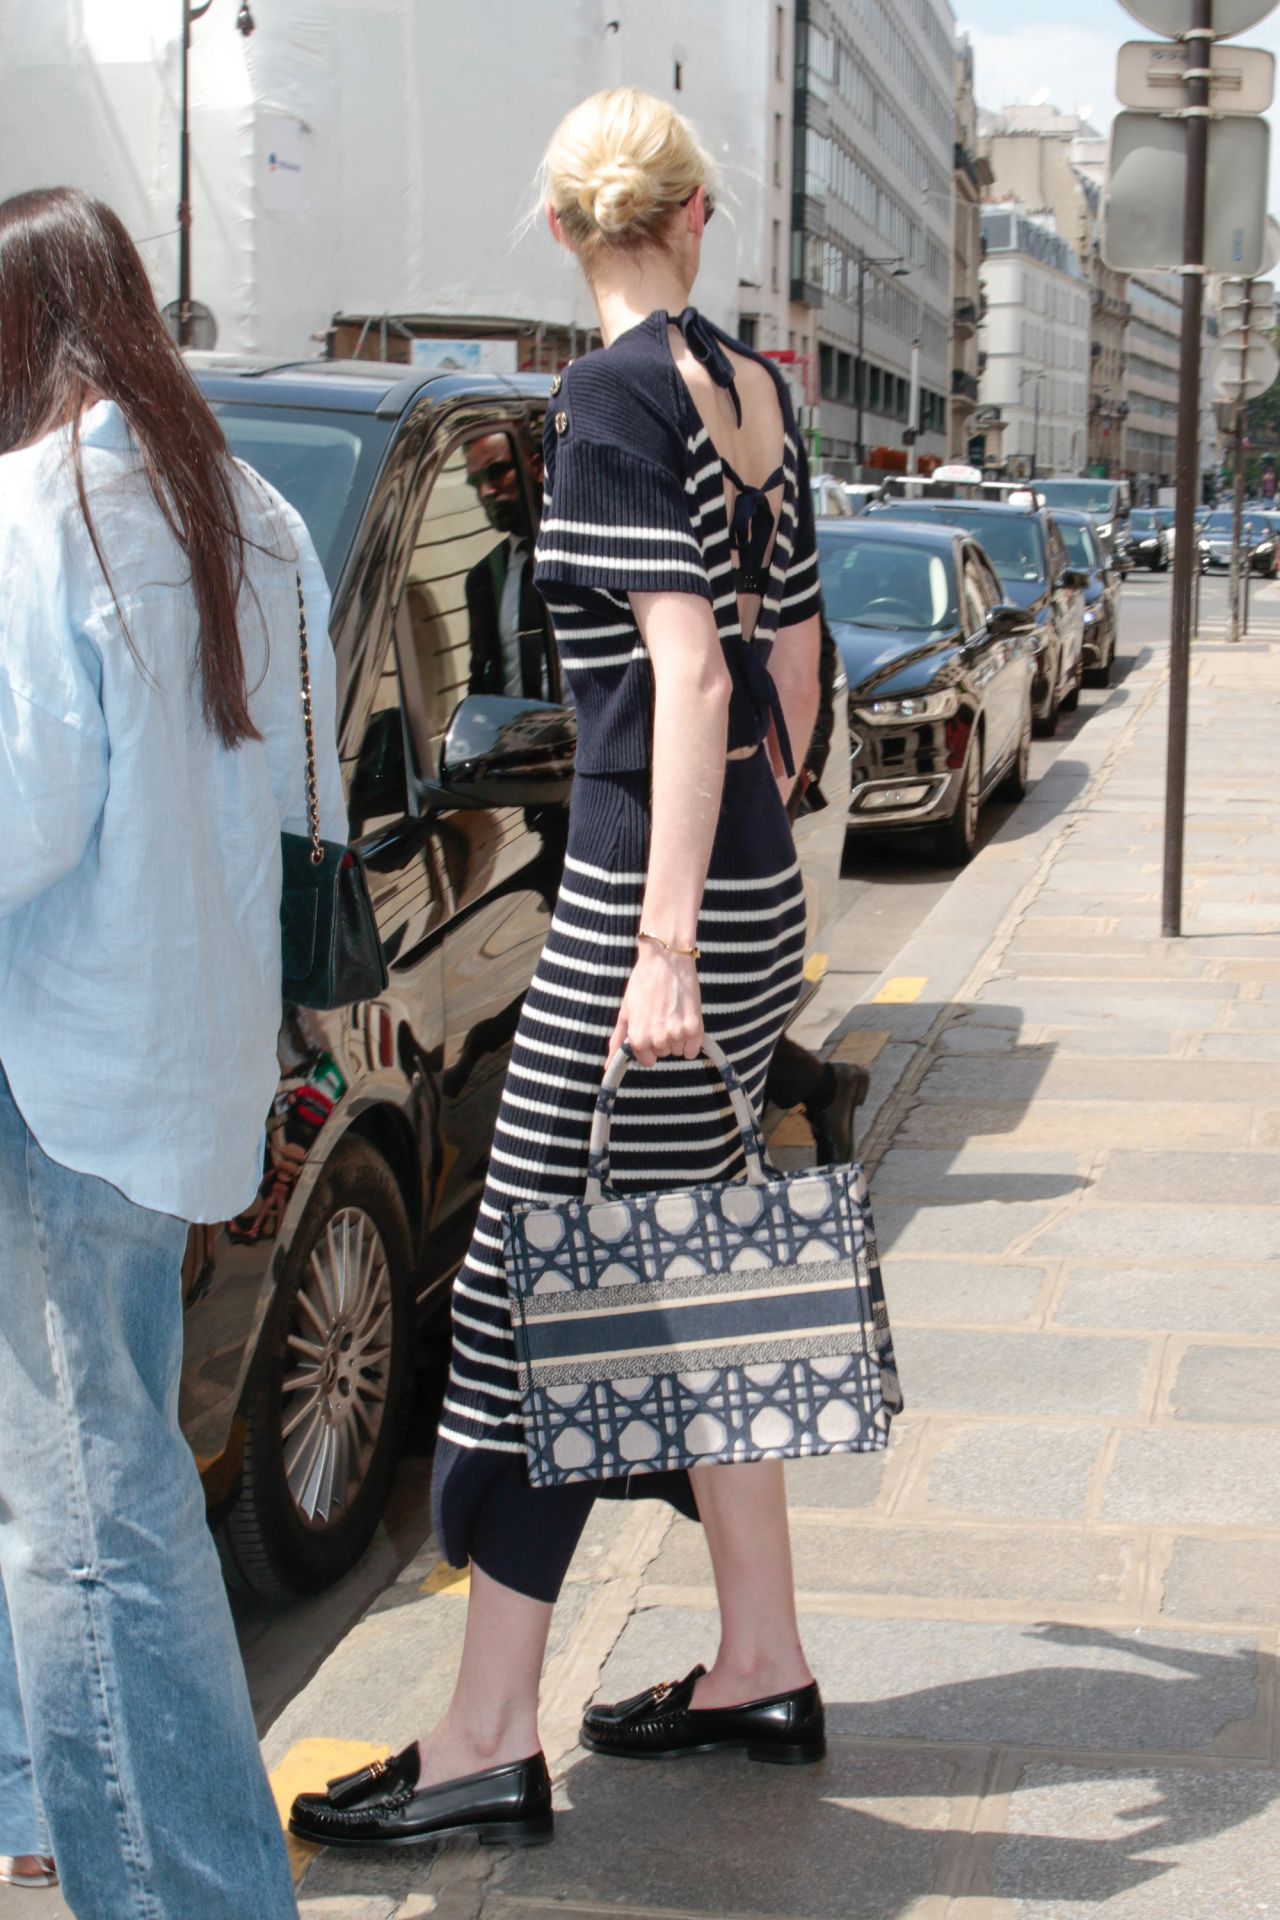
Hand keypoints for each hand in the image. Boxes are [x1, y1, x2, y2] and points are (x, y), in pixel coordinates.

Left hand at [608, 942, 703, 1067]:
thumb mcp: (625, 1011)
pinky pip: (692, 1050)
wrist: (666, 960)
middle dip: (662, 1038)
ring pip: (678, 1050)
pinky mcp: (695, 1028)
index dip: (649, 1045)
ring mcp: (677, 1034)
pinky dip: (691, 1040)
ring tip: (673, 1013)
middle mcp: (657, 1040)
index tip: (651, 1029)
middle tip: (662, 1014)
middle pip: (663, 1053)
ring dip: (677, 1037)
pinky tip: (685, 1020)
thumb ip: (617, 1040)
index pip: (647, 1060)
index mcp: (638, 1038)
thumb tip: (607, 1066)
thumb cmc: (643, 982)